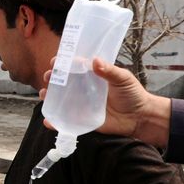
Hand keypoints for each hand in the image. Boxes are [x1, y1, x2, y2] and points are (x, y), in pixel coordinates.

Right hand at [41, 58, 170, 147]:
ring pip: (59, 100)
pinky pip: (65, 121)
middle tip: (48, 77)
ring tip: (44, 95)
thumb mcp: (123, 78)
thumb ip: (109, 71)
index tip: (55, 61)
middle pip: (62, 82)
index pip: (73, 67)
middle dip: (51, 78)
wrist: (139, 118)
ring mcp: (80, 105)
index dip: (62, 63)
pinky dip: (55, 122)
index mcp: (91, 76)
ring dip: (48, 97)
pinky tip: (48, 120)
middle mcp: (83, 89)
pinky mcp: (81, 120)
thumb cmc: (133, 95)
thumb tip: (94, 61)